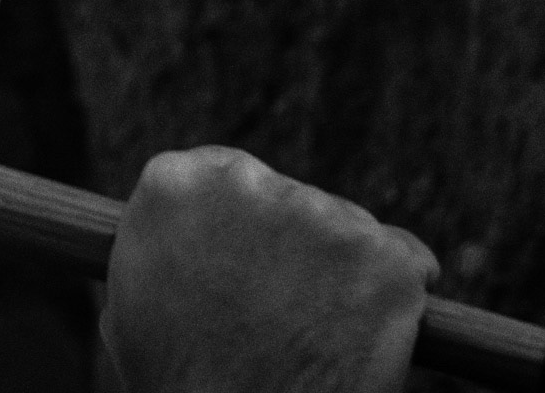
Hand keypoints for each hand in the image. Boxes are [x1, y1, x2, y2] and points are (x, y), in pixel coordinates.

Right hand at [100, 146, 438, 392]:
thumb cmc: (180, 381)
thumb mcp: (136, 296)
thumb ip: (166, 241)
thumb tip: (192, 227)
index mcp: (176, 183)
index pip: (225, 174)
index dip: (243, 226)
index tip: (249, 259)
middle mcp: (248, 182)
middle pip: (290, 197)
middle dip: (294, 246)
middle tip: (280, 315)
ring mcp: (321, 216)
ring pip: (346, 231)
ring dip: (341, 273)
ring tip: (310, 338)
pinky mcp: (384, 256)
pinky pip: (408, 261)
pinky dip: (399, 293)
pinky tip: (366, 331)